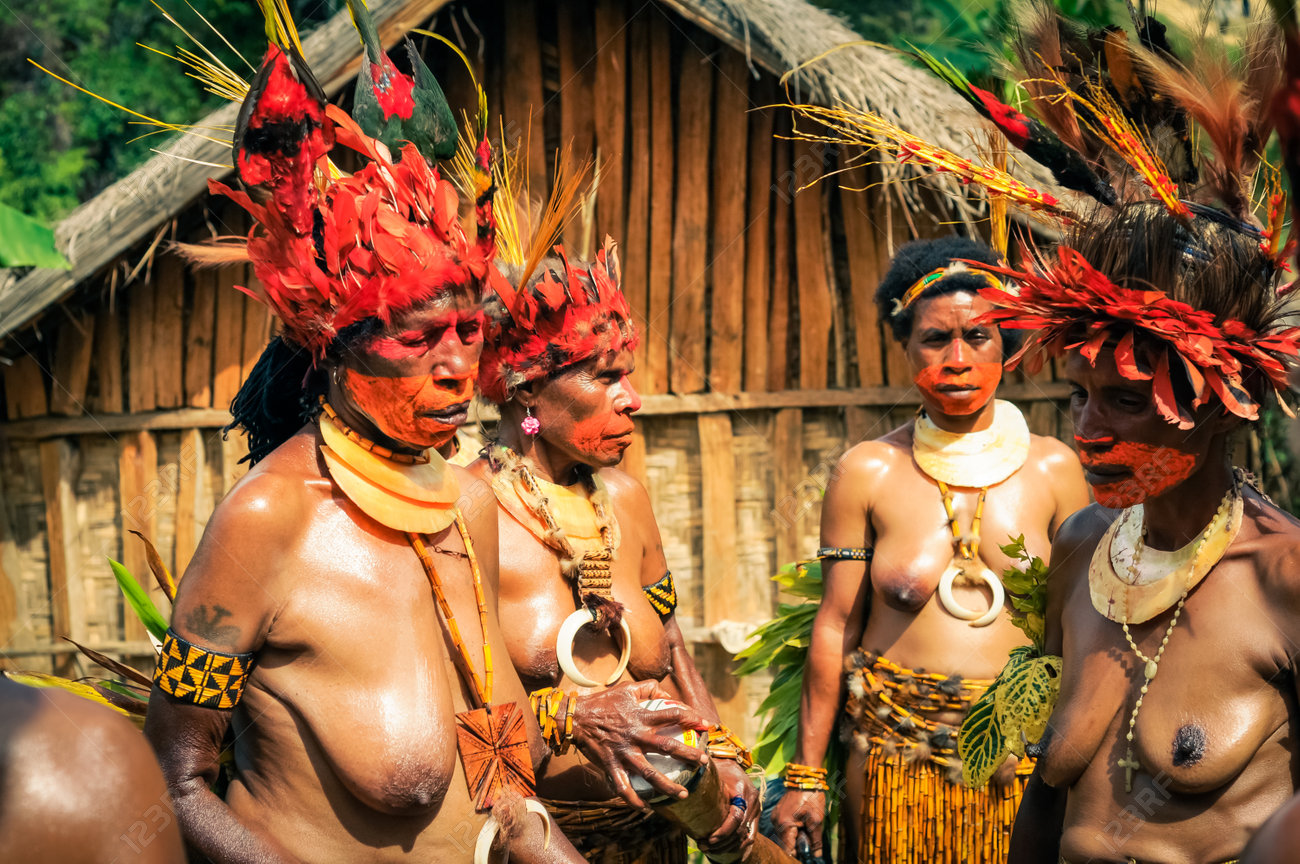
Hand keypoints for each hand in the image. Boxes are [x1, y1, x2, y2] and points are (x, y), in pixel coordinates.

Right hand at [569, 679, 710, 807]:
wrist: (576, 718)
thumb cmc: (603, 702)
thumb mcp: (627, 689)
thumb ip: (649, 688)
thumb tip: (667, 695)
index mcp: (641, 716)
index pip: (672, 714)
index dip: (691, 718)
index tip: (706, 725)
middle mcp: (636, 735)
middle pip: (667, 747)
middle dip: (688, 755)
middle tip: (703, 762)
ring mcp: (624, 753)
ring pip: (650, 773)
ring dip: (668, 786)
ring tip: (684, 794)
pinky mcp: (611, 766)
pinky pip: (624, 787)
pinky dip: (634, 799)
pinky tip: (645, 807)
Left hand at [696, 759, 758, 860]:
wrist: (734, 767)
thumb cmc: (720, 769)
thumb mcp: (714, 772)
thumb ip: (703, 781)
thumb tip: (682, 792)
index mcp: (743, 791)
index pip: (736, 817)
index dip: (723, 832)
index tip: (709, 839)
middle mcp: (753, 802)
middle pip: (740, 831)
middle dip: (722, 843)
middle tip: (703, 846)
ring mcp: (755, 810)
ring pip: (745, 837)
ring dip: (727, 847)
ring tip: (708, 849)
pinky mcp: (754, 817)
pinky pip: (749, 837)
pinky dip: (736, 846)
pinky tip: (722, 849)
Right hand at [771, 787, 825, 857]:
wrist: (804, 778)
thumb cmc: (811, 797)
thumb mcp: (817, 820)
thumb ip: (815, 840)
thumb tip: (815, 855)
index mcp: (784, 824)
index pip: (787, 849)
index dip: (797, 854)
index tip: (806, 854)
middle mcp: (776, 822)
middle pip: (784, 843)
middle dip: (796, 845)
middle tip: (808, 840)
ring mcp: (775, 816)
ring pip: (783, 836)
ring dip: (794, 838)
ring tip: (805, 830)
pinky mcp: (777, 813)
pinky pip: (783, 827)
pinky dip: (791, 830)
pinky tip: (801, 824)